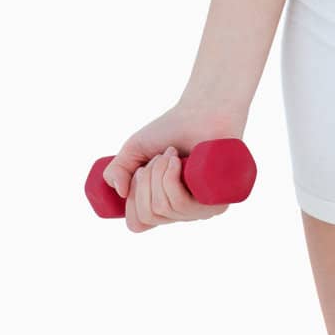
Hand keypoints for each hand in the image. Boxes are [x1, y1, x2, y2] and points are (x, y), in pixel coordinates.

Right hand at [102, 98, 248, 233]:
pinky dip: (170, 178)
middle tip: (160, 156)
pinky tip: (178, 160)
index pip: (137, 224)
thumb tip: (120, 192)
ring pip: (162, 207)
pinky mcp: (217, 202)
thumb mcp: (134, 149)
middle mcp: (183, 212)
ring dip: (158, 173)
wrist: (202, 110)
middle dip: (145, 179)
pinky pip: (181, 204)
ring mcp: (201, 210)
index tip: (140, 170)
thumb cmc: (173, 128)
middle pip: (148, 215)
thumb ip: (116, 170)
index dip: (131, 199)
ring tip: (172, 154)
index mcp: (165, 205)